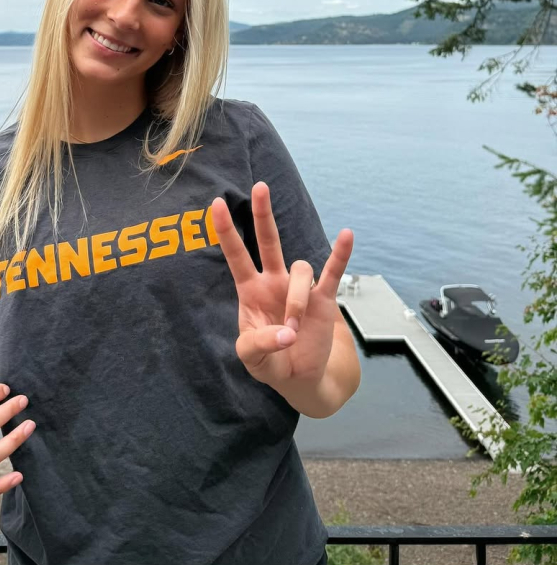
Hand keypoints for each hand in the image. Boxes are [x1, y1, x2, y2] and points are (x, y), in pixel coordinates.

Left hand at [211, 182, 352, 393]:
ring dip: (297, 300)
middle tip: (259, 186)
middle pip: (268, 240)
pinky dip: (340, 254)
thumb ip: (260, 345)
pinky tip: (347, 235)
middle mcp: (274, 281)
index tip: (217, 203)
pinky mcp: (324, 298)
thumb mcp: (251, 359)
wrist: (299, 377)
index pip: (236, 255)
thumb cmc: (269, 361)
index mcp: (251, 291)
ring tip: (294, 328)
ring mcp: (299, 287)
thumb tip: (287, 332)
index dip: (226, 230)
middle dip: (262, 214)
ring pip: (301, 271)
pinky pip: (333, 271)